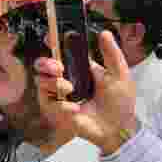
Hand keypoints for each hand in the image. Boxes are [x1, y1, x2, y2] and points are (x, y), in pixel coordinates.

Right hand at [33, 30, 140, 155]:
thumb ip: (111, 53)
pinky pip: (49, 104)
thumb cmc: (120, 102)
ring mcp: (60, 96)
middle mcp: (66, 80)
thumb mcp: (119, 74)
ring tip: (70, 90)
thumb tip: (104, 33)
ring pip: (41, 83)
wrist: (119, 128)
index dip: (52, 44)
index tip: (49, 38)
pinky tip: (75, 109)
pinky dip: (61, 106)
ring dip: (54, 84)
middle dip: (45, 63)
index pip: (61, 52)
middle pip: (42, 66)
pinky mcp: (58, 112)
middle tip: (58, 68)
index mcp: (79, 68)